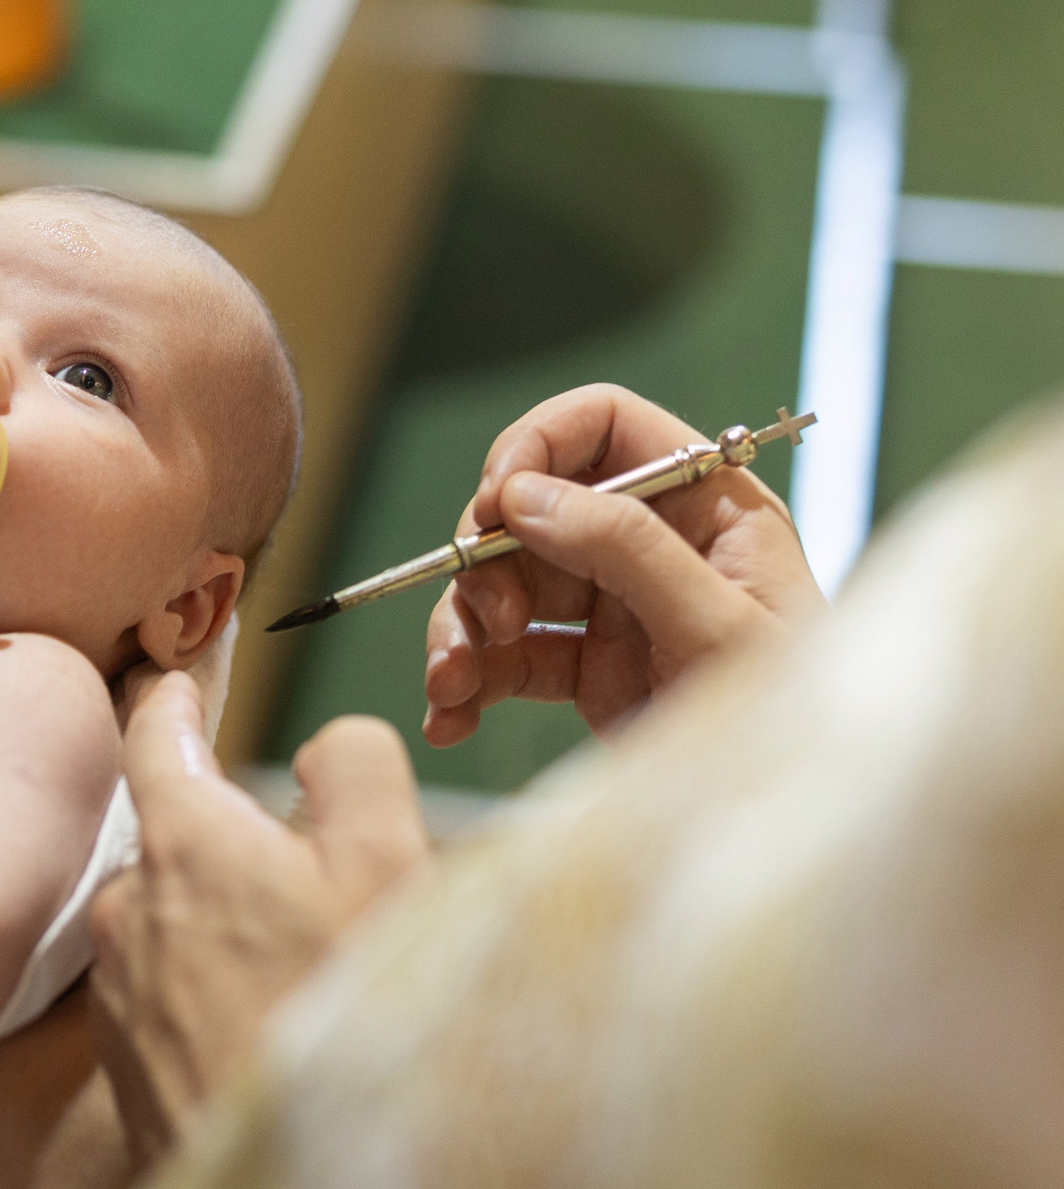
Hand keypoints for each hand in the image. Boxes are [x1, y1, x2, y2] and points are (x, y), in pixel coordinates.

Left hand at [91, 674, 425, 1167]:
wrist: (304, 1180)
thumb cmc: (344, 1017)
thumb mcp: (387, 861)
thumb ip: (353, 767)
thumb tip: (326, 747)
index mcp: (184, 844)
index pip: (155, 737)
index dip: (171, 701)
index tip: (174, 682)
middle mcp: (129, 913)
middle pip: (179, 846)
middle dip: (234, 850)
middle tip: (314, 888)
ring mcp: (120, 998)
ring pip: (178, 930)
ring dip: (229, 935)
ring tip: (307, 977)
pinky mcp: (127, 1069)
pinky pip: (173, 1004)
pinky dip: (217, 1002)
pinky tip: (275, 1029)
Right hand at [422, 384, 826, 746]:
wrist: (796, 823)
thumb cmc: (799, 722)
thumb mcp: (720, 629)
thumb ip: (627, 550)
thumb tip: (523, 496)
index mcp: (708, 507)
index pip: (605, 425)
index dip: (536, 445)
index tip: (493, 503)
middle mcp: (656, 543)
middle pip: (533, 508)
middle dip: (490, 562)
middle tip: (492, 621)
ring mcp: (617, 605)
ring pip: (506, 582)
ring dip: (463, 628)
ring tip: (450, 684)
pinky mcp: (589, 667)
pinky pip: (507, 655)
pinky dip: (468, 682)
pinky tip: (450, 717)